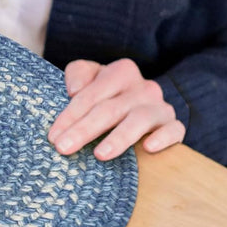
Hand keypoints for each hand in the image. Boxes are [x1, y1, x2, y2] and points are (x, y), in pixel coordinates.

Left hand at [47, 59, 185, 160]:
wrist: (143, 108)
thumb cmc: (109, 96)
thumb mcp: (91, 79)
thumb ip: (79, 74)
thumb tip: (74, 90)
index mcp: (121, 72)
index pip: (91, 93)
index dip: (70, 115)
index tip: (53, 136)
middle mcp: (142, 87)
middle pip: (110, 108)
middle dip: (84, 129)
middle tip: (63, 148)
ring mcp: (159, 106)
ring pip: (140, 119)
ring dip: (118, 138)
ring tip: (99, 155)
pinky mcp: (172, 125)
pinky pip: (174, 130)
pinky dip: (162, 138)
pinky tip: (148, 148)